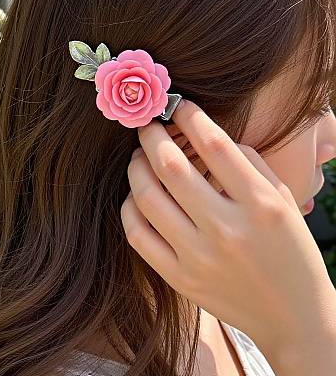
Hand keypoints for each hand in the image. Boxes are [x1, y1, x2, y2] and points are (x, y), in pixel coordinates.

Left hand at [121, 99, 335, 373]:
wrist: (292, 316)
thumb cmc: (289, 251)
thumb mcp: (282, 201)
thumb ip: (248, 164)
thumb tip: (206, 135)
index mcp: (259, 206)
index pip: (215, 146)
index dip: (190, 117)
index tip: (179, 105)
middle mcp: (226, 230)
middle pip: (171, 167)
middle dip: (152, 136)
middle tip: (147, 125)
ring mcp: (198, 257)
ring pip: (147, 197)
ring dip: (136, 167)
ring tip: (139, 156)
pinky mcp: (179, 278)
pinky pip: (137, 234)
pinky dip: (129, 207)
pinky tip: (136, 194)